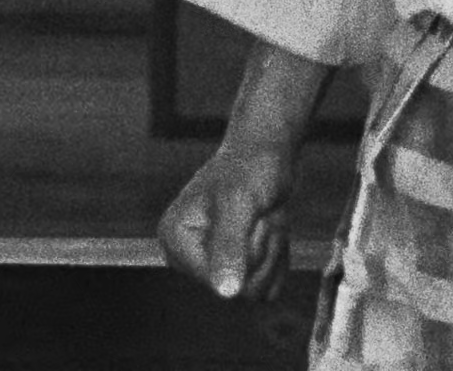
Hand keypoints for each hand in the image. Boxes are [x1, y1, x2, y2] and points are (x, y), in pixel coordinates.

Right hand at [158, 135, 294, 301]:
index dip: (245, 253)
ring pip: (256, 292)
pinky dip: (278, 260)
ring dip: (272, 252)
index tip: (249, 217)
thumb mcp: (239, 203)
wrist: (267, 159)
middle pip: (238, 290)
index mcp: (174, 239)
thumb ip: (229, 247)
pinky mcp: (236, 272)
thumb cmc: (248, 170)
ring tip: (264, 220)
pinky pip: (268, 289)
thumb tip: (224, 292)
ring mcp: (213, 267)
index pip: (216, 280)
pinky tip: (269, 232)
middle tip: (259, 215)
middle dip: (260, 251)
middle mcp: (187, 258)